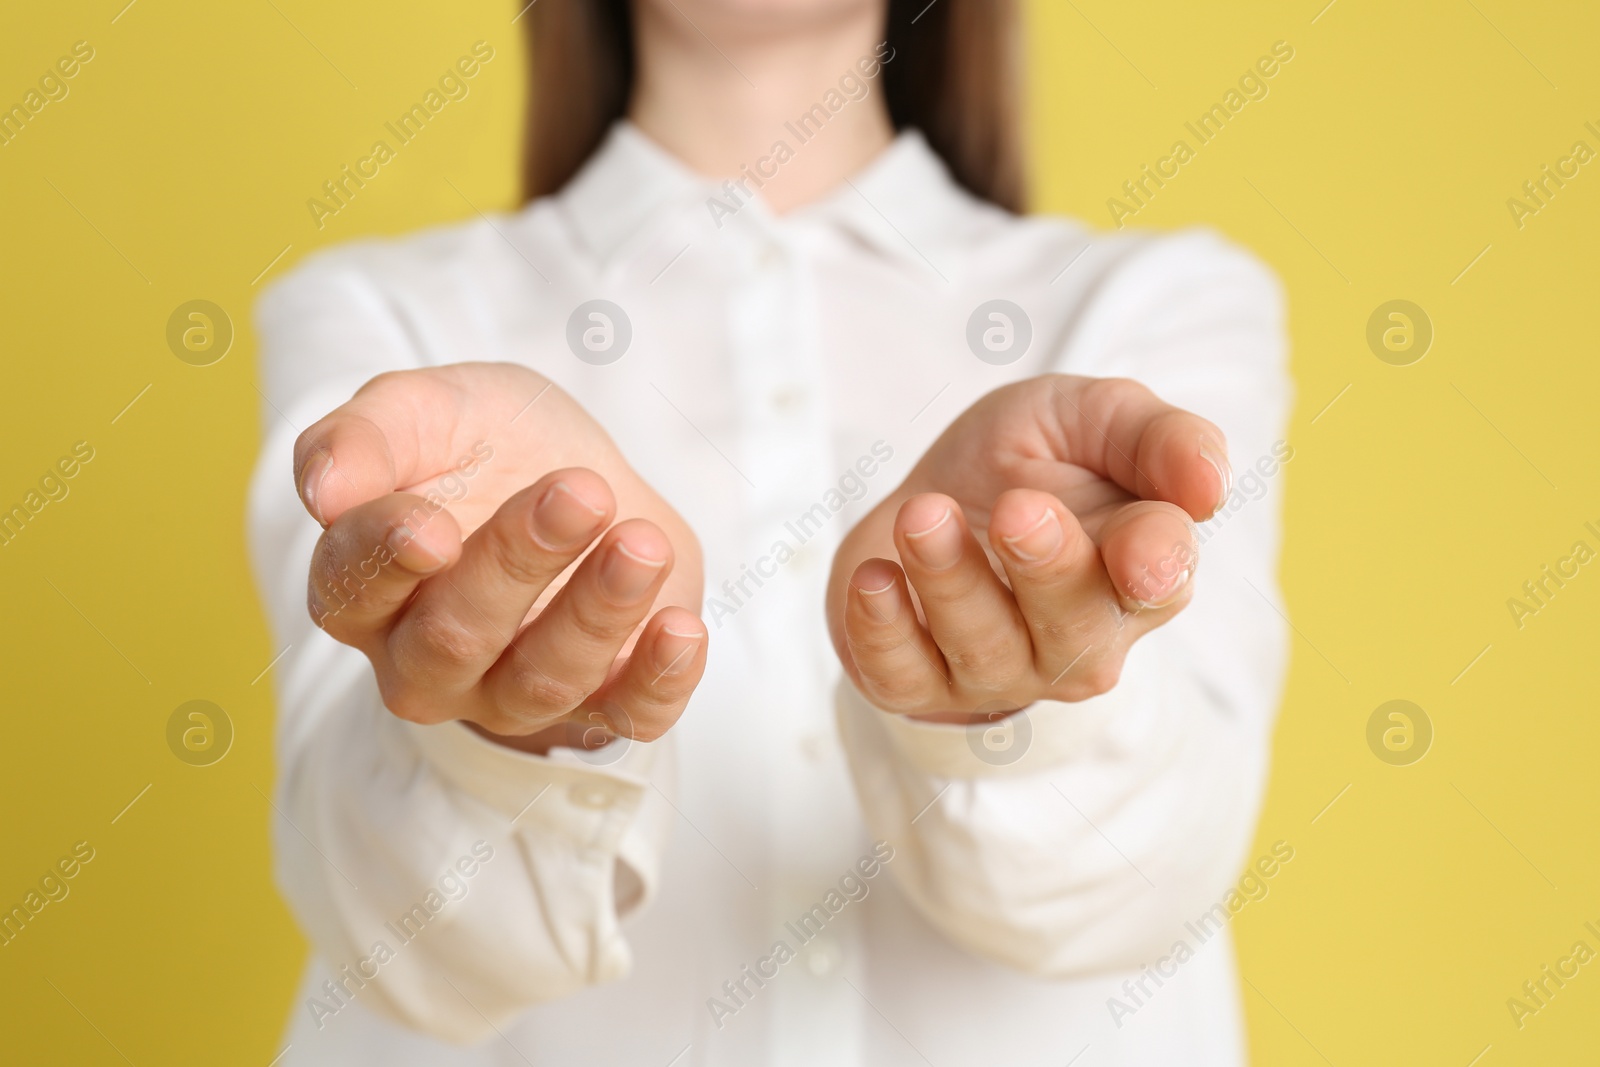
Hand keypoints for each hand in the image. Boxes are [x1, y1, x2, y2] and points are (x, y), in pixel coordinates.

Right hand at [294, 362, 705, 749]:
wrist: (584, 478)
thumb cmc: (488, 443)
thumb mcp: (429, 408)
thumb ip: (366, 436)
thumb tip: (322, 491)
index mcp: (363, 586)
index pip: (351, 589)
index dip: (388, 560)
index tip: (434, 526)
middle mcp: (424, 658)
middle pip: (455, 638)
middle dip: (518, 564)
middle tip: (579, 494)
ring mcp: (510, 691)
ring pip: (542, 681)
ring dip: (597, 612)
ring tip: (642, 544)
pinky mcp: (602, 700)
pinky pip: (626, 718)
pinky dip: (658, 681)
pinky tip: (683, 630)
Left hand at [827, 375, 1228, 720]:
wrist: (935, 496)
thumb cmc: (1033, 462)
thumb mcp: (1096, 418)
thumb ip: (1161, 440)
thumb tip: (1211, 486)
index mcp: (1140, 570)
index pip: (1161, 579)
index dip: (1152, 564)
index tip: (1137, 549)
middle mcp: (1079, 638)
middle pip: (1076, 633)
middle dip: (1046, 572)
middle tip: (1016, 509)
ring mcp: (999, 670)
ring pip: (984, 650)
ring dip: (951, 582)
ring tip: (922, 516)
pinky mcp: (918, 681)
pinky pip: (903, 679)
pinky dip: (883, 632)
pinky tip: (873, 576)